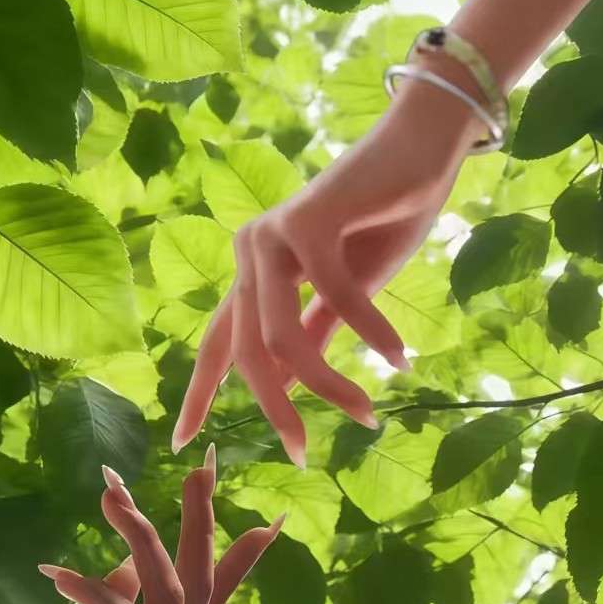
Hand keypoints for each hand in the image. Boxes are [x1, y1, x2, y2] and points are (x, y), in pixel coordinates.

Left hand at [0, 446, 283, 603]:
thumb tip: (127, 565)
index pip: (208, 603)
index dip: (237, 560)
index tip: (266, 521)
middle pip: (198, 587)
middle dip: (201, 524)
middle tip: (202, 468)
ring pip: (166, 596)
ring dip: (141, 538)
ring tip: (110, 493)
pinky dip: (95, 591)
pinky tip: (56, 572)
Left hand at [172, 70, 484, 466]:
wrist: (421, 148)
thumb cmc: (385, 219)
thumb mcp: (344, 295)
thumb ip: (313, 335)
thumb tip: (284, 386)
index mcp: (253, 275)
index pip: (219, 345)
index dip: (198, 395)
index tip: (181, 442)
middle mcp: (250, 254)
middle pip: (248, 355)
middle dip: (274, 412)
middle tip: (301, 456)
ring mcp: (272, 235)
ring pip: (284, 337)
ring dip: (328, 386)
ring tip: (366, 415)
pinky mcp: (309, 220)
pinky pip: (338, 298)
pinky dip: (373, 334)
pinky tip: (399, 360)